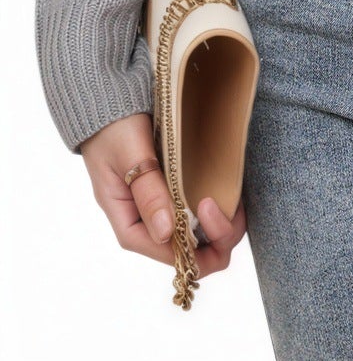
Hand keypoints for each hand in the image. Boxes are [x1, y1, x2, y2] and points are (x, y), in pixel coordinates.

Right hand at [80, 112, 246, 275]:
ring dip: (224, 223)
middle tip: (231, 204)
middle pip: (191, 253)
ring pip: (202, 237)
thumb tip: (166, 233)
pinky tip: (229, 190)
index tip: (209, 205)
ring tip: (233, 196)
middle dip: (218, 237)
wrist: (112, 106)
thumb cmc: (114, 130)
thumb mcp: (129, 157)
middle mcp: (150, 225)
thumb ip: (147, 192)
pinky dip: (220, 208)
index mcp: (131, 224)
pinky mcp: (177, 195)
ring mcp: (165, 211)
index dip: (197, 244)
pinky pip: (202, 216)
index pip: (168, 255)